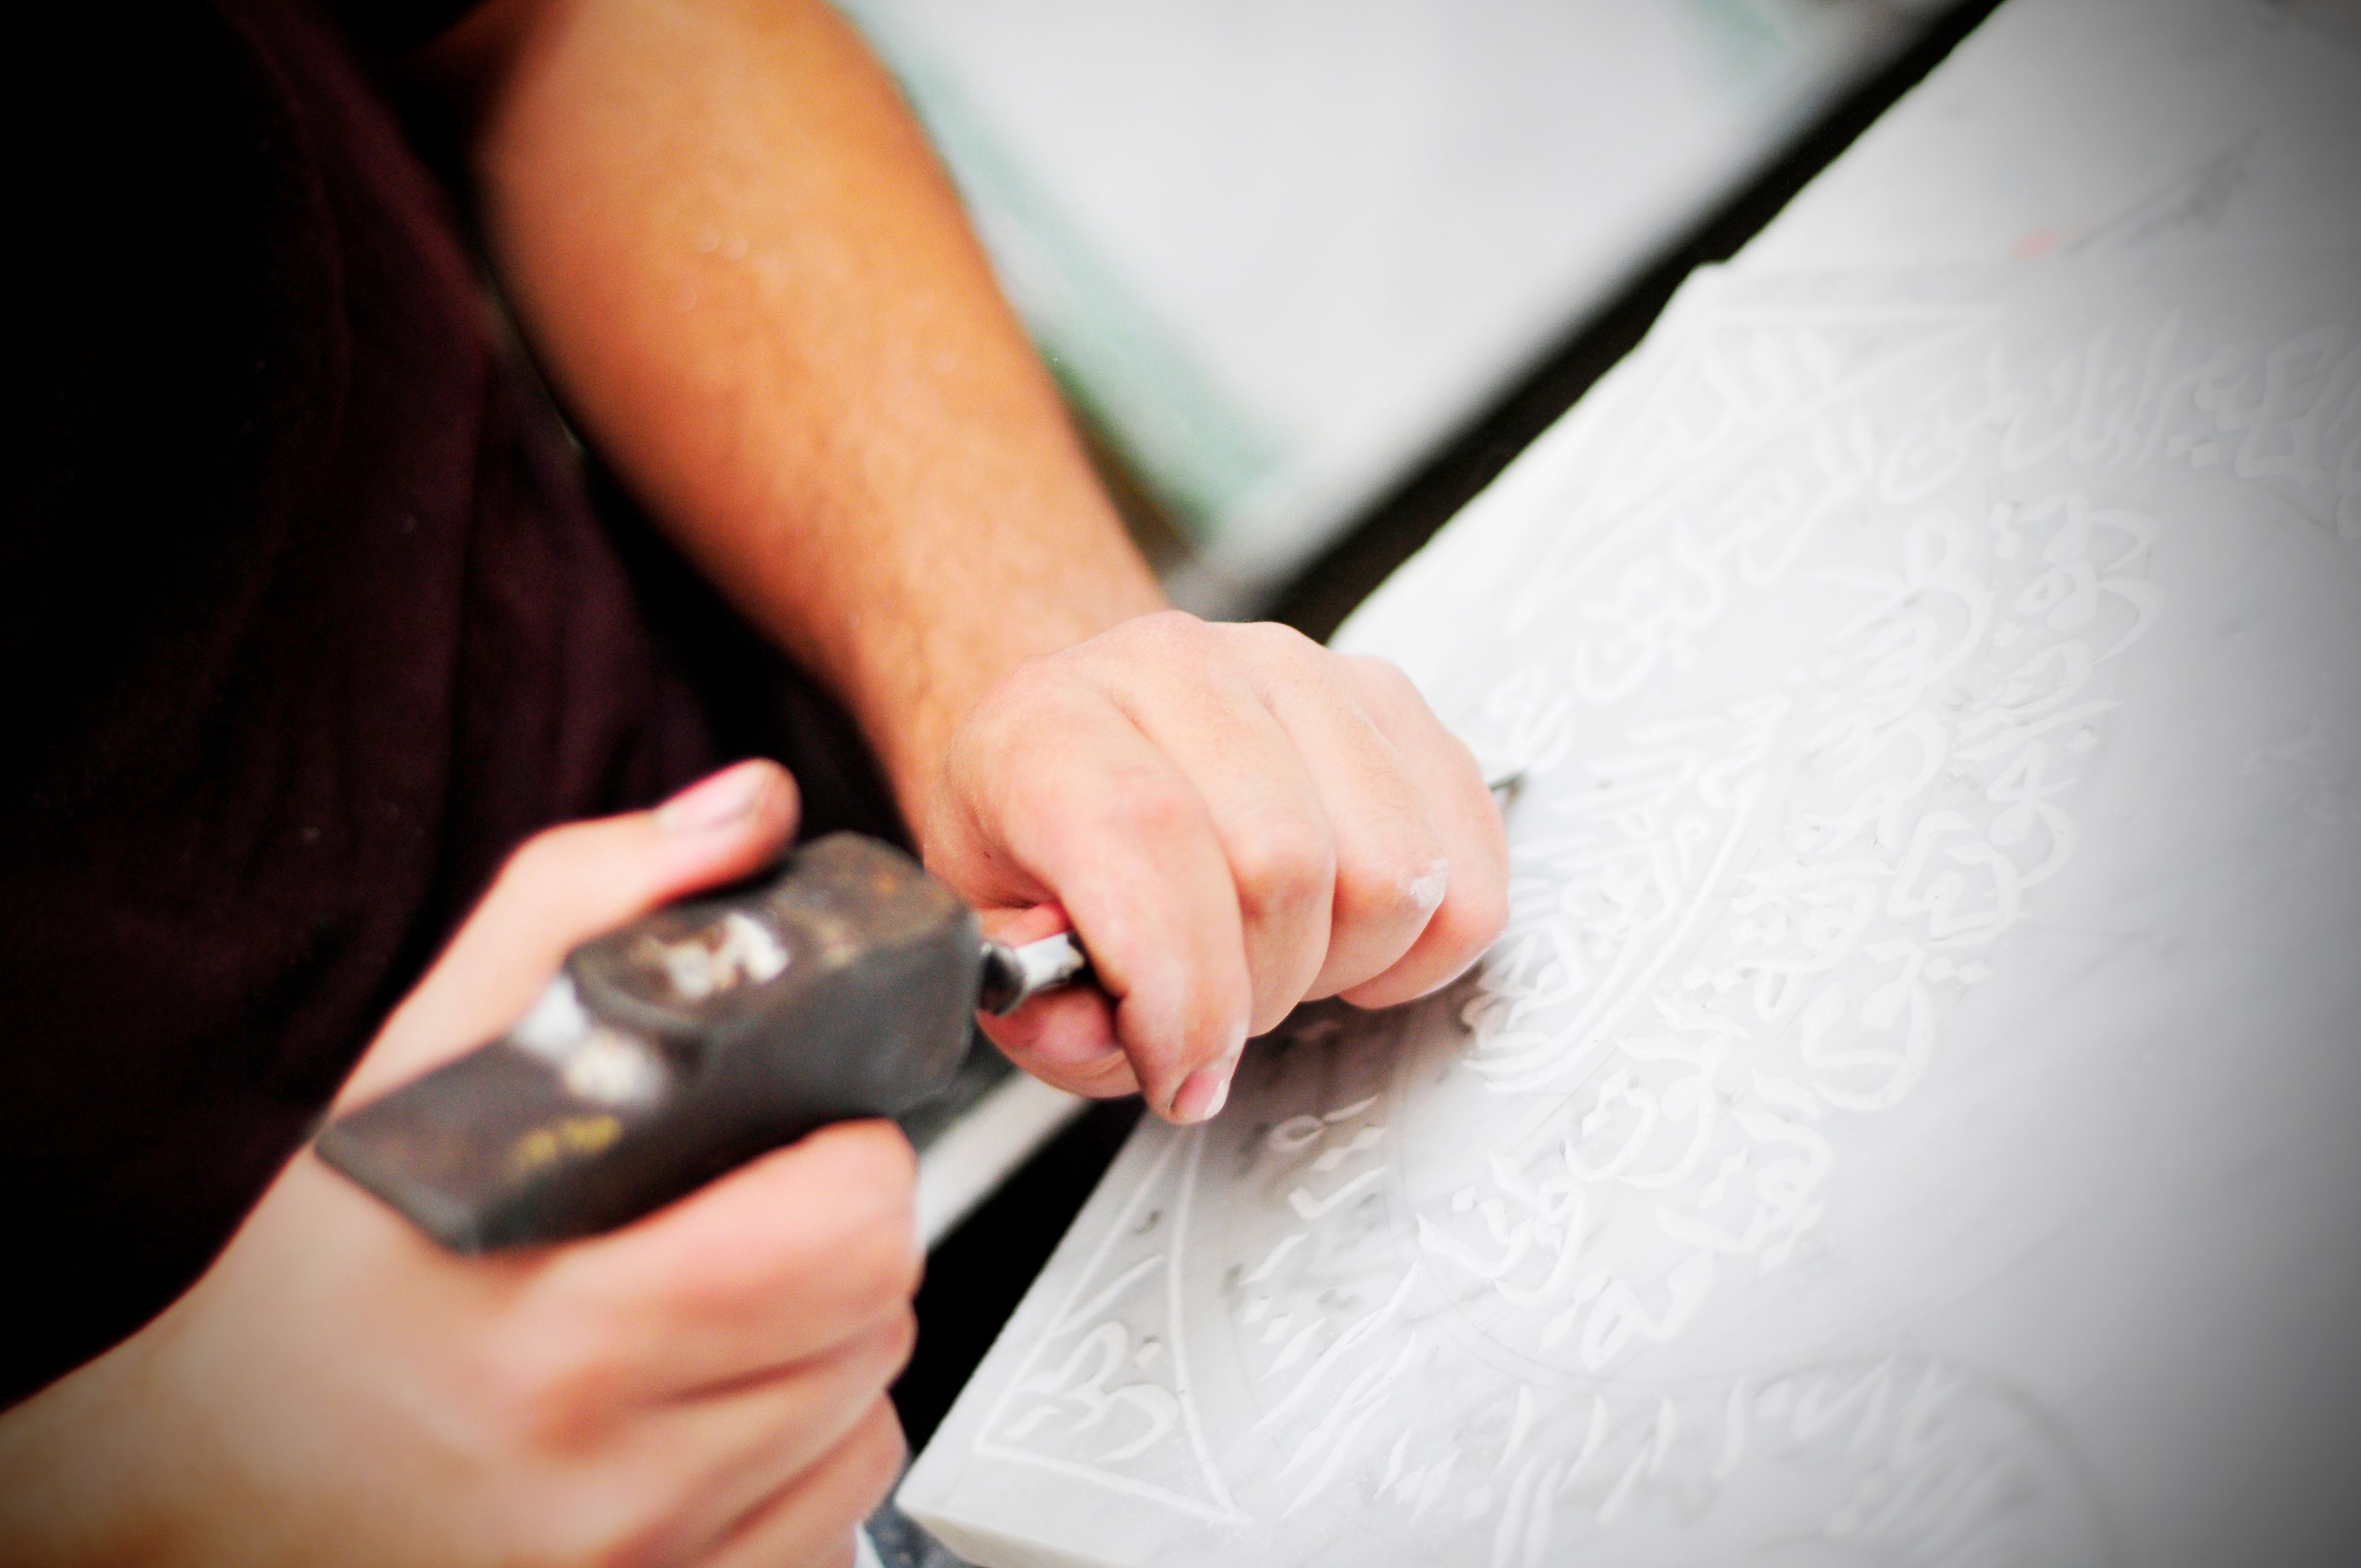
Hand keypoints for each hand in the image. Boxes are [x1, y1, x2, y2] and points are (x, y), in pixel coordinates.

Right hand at [0, 761, 916, 1567]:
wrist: (217, 1479)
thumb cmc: (326, 1279)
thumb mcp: (424, 1062)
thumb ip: (589, 907)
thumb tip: (743, 816)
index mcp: (551, 1326)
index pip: (838, 1231)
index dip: (845, 1158)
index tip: (795, 1139)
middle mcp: (597, 1476)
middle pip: (879, 1311)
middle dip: (843, 1236)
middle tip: (755, 1208)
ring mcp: (635, 1562)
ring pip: (872, 1413)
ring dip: (830, 1343)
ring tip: (719, 1306)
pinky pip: (837, 1512)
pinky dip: (806, 1448)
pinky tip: (713, 1406)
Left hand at [924, 612, 1508, 1122]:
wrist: (1092, 745)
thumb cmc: (1053, 849)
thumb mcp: (998, 944)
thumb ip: (1041, 1009)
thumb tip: (1097, 1031)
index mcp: (1050, 722)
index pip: (1145, 835)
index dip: (1180, 991)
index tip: (1179, 1076)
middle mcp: (1177, 668)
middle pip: (1283, 867)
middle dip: (1256, 994)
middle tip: (1216, 1012)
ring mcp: (1297, 670)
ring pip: (1392, 872)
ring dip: (1341, 963)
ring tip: (1275, 956)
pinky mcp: (1388, 699)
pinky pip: (1467, 867)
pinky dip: (1423, 946)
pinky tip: (1347, 937)